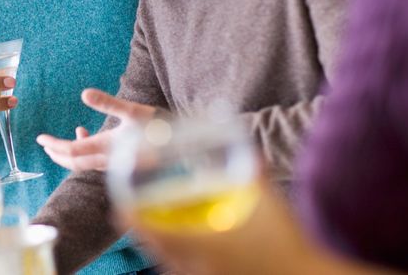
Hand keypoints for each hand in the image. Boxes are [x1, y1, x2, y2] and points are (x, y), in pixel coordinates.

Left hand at [36, 88, 155, 170]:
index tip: (40, 138)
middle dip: (56, 153)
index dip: (54, 145)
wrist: (181, 146)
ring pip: (84, 162)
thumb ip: (108, 103)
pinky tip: (83, 132)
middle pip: (74, 162)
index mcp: (107, 148)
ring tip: (56, 143)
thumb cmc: (158, 126)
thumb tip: (84, 94)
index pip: (72, 151)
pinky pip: (96, 159)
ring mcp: (115, 163)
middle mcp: (108, 160)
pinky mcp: (121, 162)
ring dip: (68, 153)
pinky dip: (85, 148)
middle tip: (42, 143)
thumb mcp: (133, 110)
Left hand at [132, 180, 374, 274]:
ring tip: (157, 229)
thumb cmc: (287, 244)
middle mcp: (196, 267)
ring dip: (160, 246)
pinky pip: (188, 273)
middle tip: (135, 212)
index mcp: (199, 244)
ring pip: (170, 264)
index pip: (150, 232)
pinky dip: (179, 261)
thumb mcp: (269, 202)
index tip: (120, 207)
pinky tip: (191, 252)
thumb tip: (248, 144)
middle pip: (155, 249)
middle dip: (144, 231)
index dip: (131, 217)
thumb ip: (254, 171)